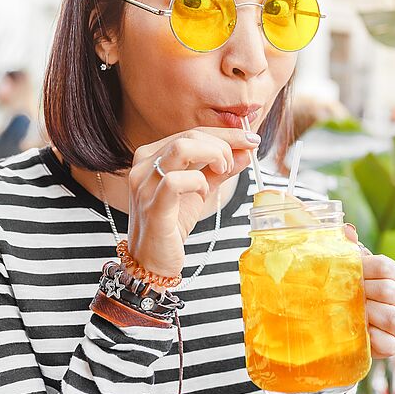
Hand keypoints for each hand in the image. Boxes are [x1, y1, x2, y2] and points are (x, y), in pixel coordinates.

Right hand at [127, 127, 259, 288]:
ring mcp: (144, 185)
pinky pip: (175, 182)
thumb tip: (246, 151)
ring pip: (181, 149)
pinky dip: (198, 182)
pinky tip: (203, 192)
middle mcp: (143, 165)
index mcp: (152, 155)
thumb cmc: (172, 224)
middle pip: (189, 136)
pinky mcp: (152, 207)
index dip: (226, 133)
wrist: (152, 261)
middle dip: (223, 145)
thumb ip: (221, 170)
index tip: (251, 139)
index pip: (192, 132)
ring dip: (212, 156)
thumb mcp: (200, 190)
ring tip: (222, 172)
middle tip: (235, 164)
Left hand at [344, 224, 394, 358]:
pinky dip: (374, 339)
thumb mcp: (345, 266)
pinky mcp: (389, 345)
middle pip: (390, 292)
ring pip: (394, 319)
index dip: (365, 269)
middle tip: (346, 296)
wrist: (334, 319)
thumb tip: (347, 231)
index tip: (350, 273)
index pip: (386, 267)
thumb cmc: (345, 287)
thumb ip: (347, 248)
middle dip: (365, 293)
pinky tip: (360, 334)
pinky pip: (390, 345)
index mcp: (393, 277)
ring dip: (370, 316)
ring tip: (353, 315)